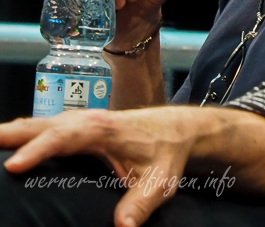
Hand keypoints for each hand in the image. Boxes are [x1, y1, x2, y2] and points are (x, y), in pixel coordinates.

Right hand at [1, 109, 194, 226]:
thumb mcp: (160, 182)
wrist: (175, 130)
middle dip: (10, 136)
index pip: (64, 137)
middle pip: (41, 126)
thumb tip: (123, 226)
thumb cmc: (165, 154)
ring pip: (37, 125)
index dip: (38, 150)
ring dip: (11, 134)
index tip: (14, 167)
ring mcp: (77, 122)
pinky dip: (20, 136)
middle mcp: (85, 121)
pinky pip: (41, 130)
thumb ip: (141, 203)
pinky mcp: (73, 129)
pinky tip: (3, 146)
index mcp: (102, 129)